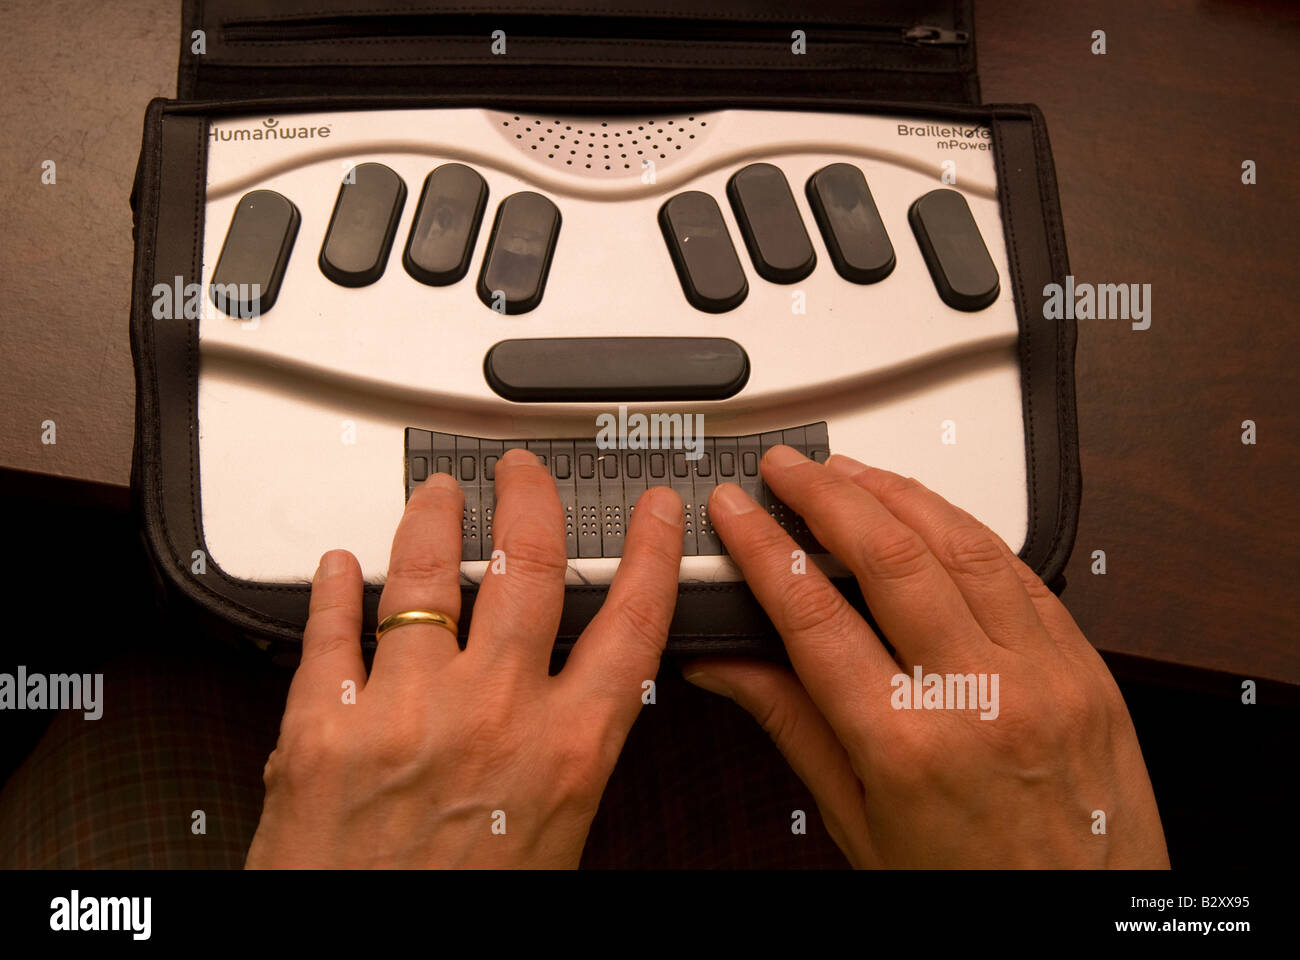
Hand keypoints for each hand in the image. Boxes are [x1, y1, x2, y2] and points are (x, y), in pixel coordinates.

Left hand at [246, 448, 684, 867]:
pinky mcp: (322, 726)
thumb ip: (567, 755)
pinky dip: (333, 586)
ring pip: (424, 571)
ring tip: (434, 495)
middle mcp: (491, 714)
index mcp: (566, 750)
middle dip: (528, 498)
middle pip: (526, 565)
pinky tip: (337, 566)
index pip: (631, 620)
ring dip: (431, 519)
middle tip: (519, 473)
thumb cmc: (463, 913)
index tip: (653, 511)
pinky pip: (331, 628)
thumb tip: (579, 698)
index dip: (650, 551)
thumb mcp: (556, 836)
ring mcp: (404, 711)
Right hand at [685, 446, 1168, 867]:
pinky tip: (929, 512)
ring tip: (849, 472)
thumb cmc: (970, 887)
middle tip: (787, 468)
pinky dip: (965, 527)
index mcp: (907, 747)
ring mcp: (1043, 674)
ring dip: (896, 491)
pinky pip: (1020, 569)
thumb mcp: (856, 819)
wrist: (1085, 924)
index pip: (814, 612)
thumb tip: (724, 663)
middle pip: (888, 554)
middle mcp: (980, 699)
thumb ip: (790, 723)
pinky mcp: (1084, 665)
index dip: (764, 547)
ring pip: (961, 542)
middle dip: (825, 492)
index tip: (735, 513)